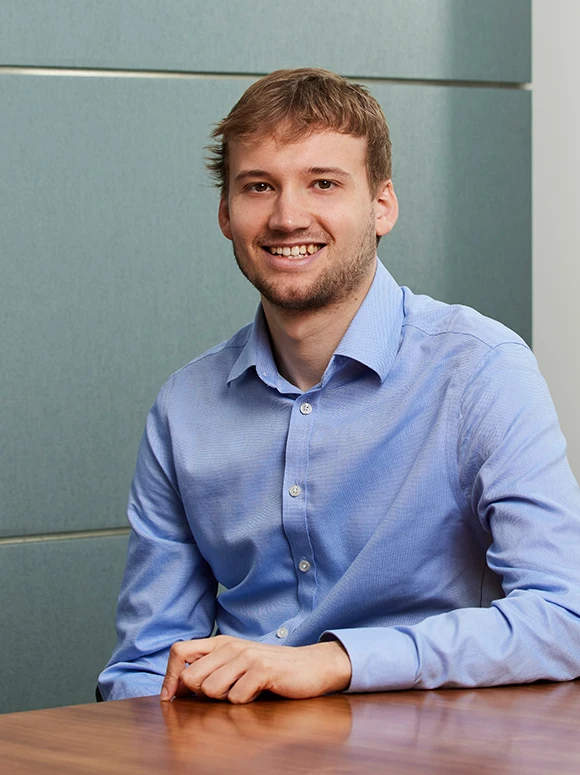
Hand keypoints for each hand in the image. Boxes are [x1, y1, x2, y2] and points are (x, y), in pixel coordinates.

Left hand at [160, 635, 351, 703]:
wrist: (310, 665)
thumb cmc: (269, 669)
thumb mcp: (236, 664)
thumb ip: (209, 670)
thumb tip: (175, 689)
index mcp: (220, 643)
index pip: (178, 652)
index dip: (168, 677)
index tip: (170, 699)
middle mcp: (230, 645)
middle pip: (190, 678)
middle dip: (201, 695)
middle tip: (224, 694)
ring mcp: (247, 656)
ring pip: (210, 690)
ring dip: (224, 700)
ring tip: (243, 692)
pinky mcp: (262, 670)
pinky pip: (236, 698)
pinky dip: (245, 702)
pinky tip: (258, 692)